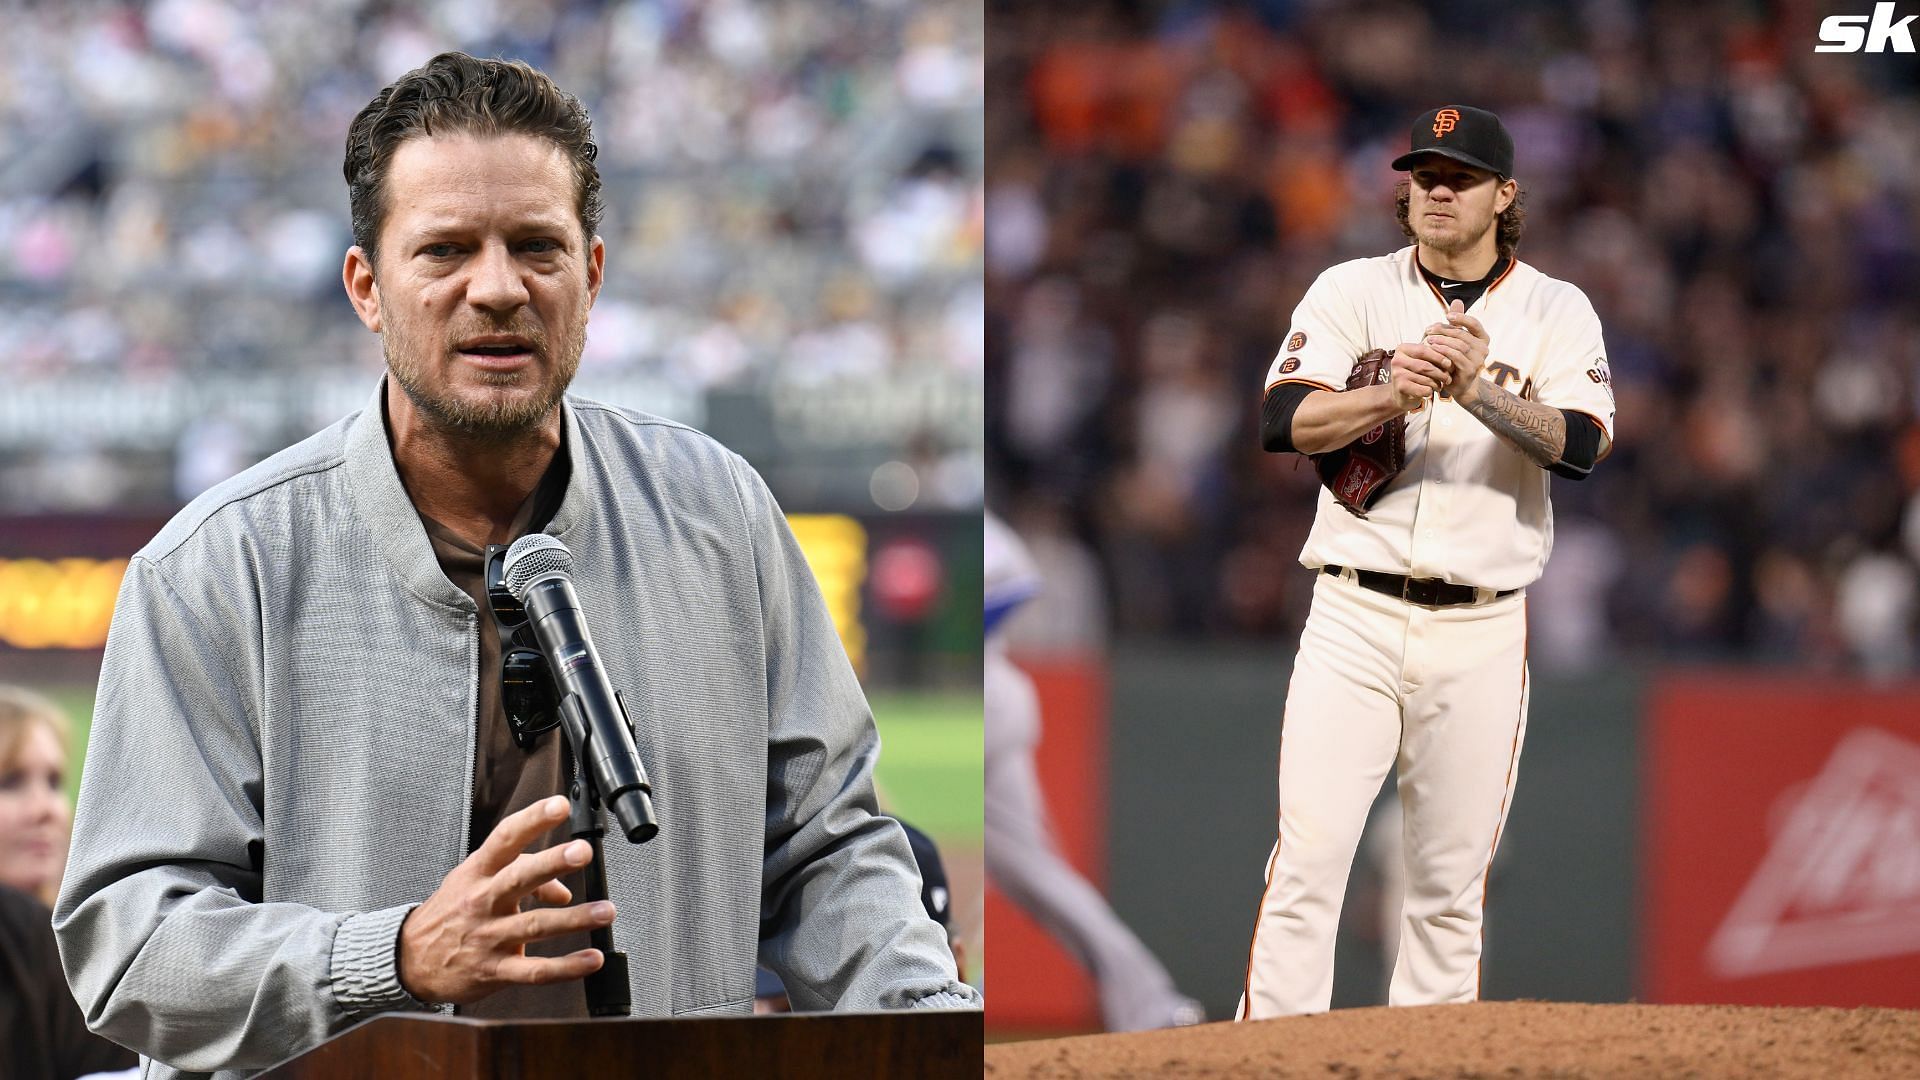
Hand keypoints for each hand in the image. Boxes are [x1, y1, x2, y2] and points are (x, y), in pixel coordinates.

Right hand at [398, 795, 614, 1005]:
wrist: (409, 959)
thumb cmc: (449, 913)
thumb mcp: (475, 881)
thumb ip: (521, 874)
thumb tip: (564, 890)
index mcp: (478, 873)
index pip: (505, 839)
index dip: (532, 819)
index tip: (559, 806)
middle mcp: (484, 901)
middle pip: (519, 878)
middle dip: (552, 863)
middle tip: (581, 851)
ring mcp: (489, 936)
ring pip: (536, 925)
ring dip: (575, 919)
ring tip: (606, 911)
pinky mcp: (495, 970)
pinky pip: (535, 971)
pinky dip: (566, 967)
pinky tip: (591, 960)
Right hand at [1389, 344, 1451, 410]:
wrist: (1401, 393)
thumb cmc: (1413, 375)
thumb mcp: (1420, 361)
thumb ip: (1431, 356)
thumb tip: (1449, 361)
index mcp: (1402, 349)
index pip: (1423, 350)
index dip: (1439, 357)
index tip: (1449, 363)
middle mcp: (1397, 360)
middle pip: (1425, 366)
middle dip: (1440, 373)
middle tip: (1448, 378)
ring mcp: (1397, 374)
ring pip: (1426, 379)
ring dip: (1436, 384)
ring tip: (1439, 385)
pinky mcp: (1400, 387)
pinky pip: (1423, 389)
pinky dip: (1430, 391)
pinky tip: (1429, 391)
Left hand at [1422, 300, 1489, 399]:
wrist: (1459, 385)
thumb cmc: (1455, 359)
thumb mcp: (1455, 340)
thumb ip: (1457, 322)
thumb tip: (1456, 301)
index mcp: (1483, 338)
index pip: (1474, 323)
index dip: (1461, 317)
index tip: (1447, 315)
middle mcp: (1484, 348)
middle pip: (1463, 334)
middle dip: (1444, 330)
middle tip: (1428, 329)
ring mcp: (1479, 360)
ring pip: (1459, 345)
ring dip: (1442, 340)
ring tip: (1428, 338)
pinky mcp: (1470, 370)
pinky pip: (1456, 357)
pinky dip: (1444, 351)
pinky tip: (1432, 349)